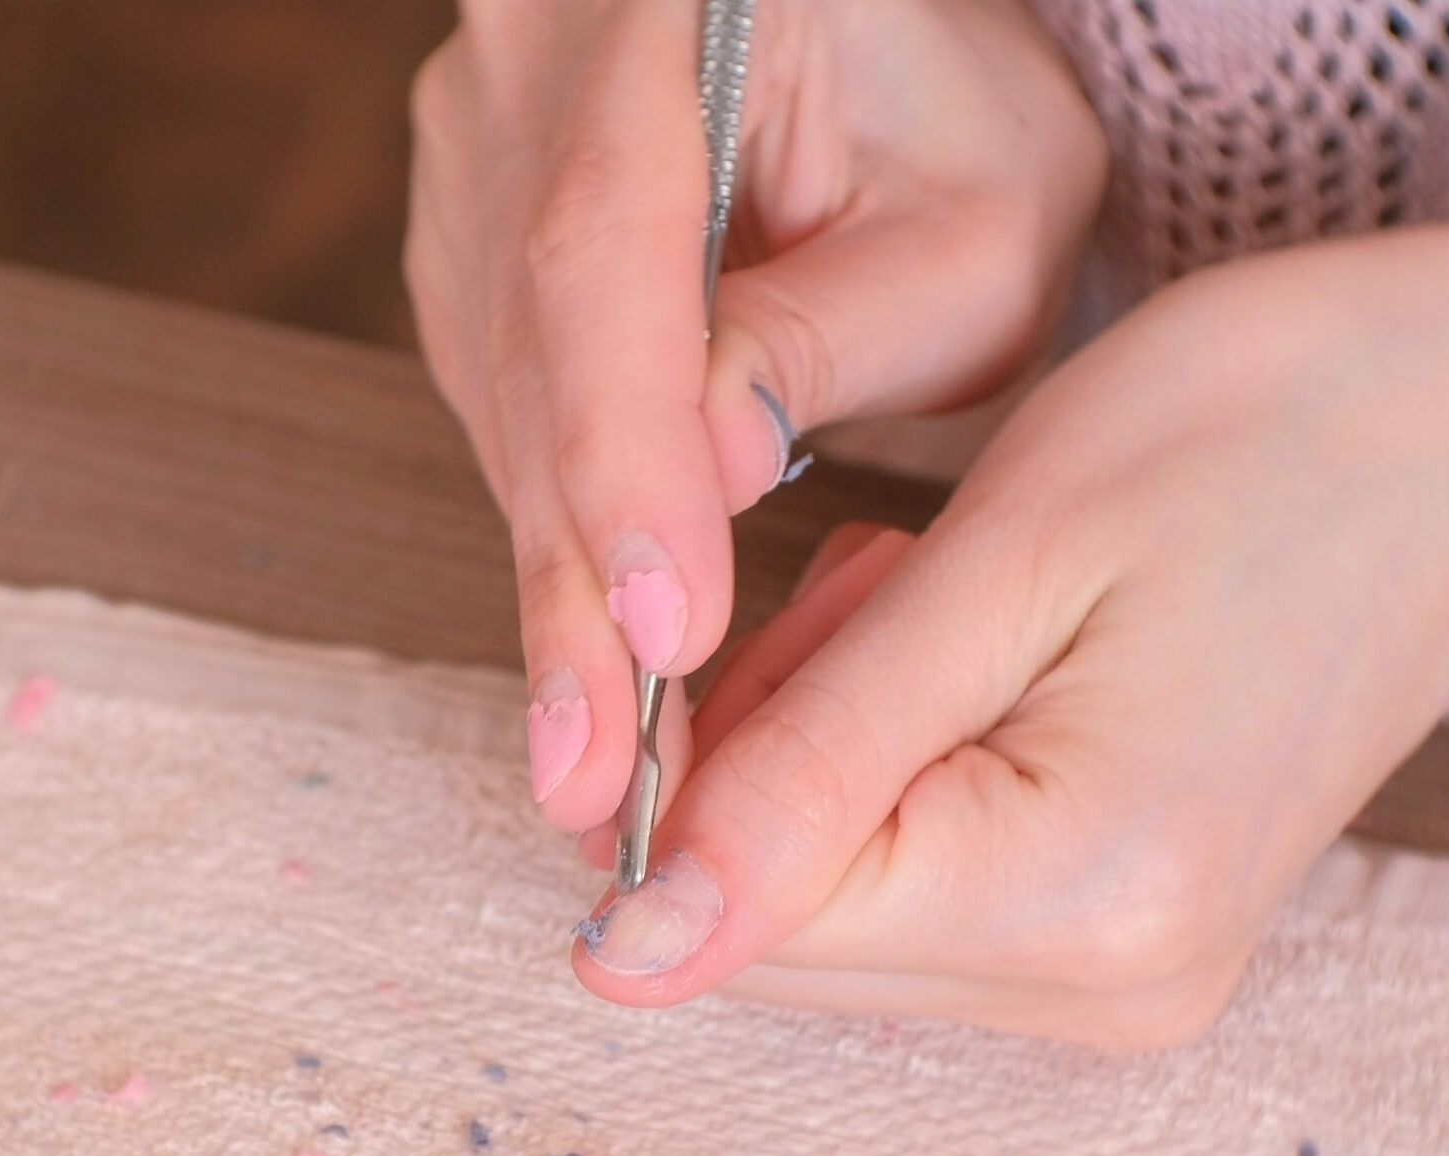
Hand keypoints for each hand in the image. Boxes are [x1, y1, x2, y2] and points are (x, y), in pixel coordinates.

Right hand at [405, 0, 1105, 836]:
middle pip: (531, 367)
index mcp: (646, 24)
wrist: (837, 36)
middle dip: (574, 595)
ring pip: (508, 420)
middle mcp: (521, 102)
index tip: (665, 632)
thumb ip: (856, 324)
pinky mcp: (471, 277)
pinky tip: (604, 673)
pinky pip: (511, 429)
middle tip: (601, 787)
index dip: (625, 458)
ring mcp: (470, 193)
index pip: (605, 256)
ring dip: (563, 602)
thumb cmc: (937, 112)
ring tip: (608, 777)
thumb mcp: (977, 202)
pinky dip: (569, 552)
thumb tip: (717, 469)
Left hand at [572, 220, 1448, 1047]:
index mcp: (1083, 896)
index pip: (746, 919)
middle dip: (758, 762)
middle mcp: (1108, 986)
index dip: (677, 775)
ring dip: (823, 758)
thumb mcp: (998, 565)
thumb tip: (626, 950)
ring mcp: (1127, 981)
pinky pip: (918, 895)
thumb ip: (803, 771)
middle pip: (784, 936)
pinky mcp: (1127, 946)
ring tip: (933, 608)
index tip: (723, 623)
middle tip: (867, 589)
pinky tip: (960, 665)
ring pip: (836, 914)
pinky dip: (886, 778)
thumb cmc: (1254, 435)